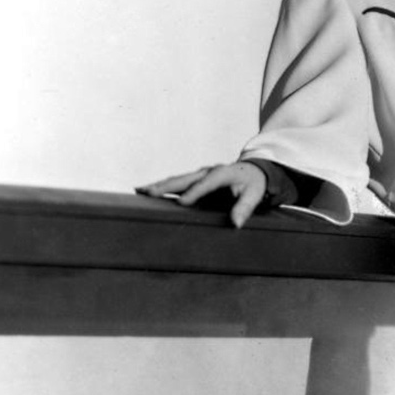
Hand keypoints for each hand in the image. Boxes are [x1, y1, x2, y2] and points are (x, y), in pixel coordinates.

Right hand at [135, 162, 266, 228]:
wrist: (252, 171)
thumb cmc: (253, 184)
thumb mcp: (254, 195)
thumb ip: (245, 208)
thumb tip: (235, 223)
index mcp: (222, 174)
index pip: (206, 184)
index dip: (194, 193)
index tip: (182, 202)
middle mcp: (207, 171)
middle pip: (184, 179)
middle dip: (166, 186)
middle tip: (149, 192)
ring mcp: (199, 174)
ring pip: (176, 180)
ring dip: (158, 185)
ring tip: (140, 190)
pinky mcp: (194, 180)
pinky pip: (176, 183)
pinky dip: (161, 186)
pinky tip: (146, 191)